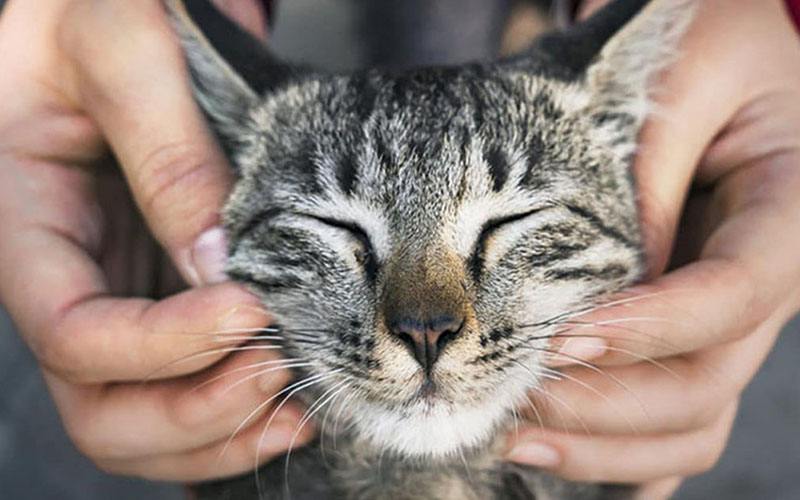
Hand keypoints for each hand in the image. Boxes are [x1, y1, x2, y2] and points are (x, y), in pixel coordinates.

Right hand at [0, 0, 310, 481]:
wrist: (111, 11)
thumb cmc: (97, 8)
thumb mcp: (120, 48)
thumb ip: (166, 151)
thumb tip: (219, 265)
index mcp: (22, 226)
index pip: (73, 333)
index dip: (162, 346)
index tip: (252, 312)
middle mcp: (64, 281)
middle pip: (99, 407)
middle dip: (192, 411)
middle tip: (279, 371)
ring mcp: (115, 298)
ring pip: (140, 419)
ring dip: (218, 432)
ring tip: (298, 404)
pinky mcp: (162, 300)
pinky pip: (184, 389)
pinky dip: (236, 416)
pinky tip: (292, 402)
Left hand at [506, 0, 799, 496]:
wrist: (737, 50)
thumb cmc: (719, 42)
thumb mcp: (687, 78)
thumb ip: (647, 172)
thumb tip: (603, 282)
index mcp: (786, 219)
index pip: (732, 298)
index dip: (650, 329)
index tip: (561, 338)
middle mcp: (764, 287)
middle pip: (704, 384)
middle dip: (604, 404)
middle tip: (510, 399)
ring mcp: (729, 322)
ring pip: (691, 422)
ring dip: (603, 446)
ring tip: (511, 437)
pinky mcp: (693, 334)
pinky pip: (676, 421)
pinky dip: (623, 455)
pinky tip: (562, 461)